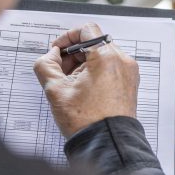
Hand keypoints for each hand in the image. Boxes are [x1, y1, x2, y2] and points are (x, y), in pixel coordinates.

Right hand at [33, 23, 139, 137]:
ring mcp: (128, 73)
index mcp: (107, 58)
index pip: (87, 30)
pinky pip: (110, 68)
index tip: (58, 50)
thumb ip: (45, 66)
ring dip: (83, 63)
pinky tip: (82, 89)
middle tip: (59, 70)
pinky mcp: (129, 84)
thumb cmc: (87, 121)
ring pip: (102, 56)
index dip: (67, 37)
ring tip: (69, 83)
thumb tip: (49, 57)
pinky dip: (95, 72)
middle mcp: (122, 61)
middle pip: (94, 43)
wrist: (107, 144)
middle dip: (73, 53)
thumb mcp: (56, 91)